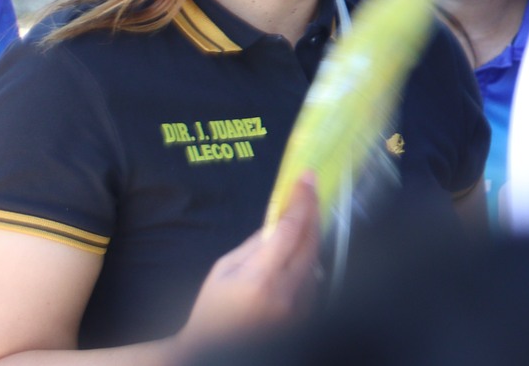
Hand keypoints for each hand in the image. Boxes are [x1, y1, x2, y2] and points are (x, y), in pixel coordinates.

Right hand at [177, 175, 320, 347]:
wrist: (214, 349)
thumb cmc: (212, 308)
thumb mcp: (224, 269)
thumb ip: (256, 243)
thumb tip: (281, 218)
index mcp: (261, 279)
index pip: (291, 231)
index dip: (301, 201)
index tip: (306, 179)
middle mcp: (287, 293)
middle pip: (312, 242)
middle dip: (313, 212)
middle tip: (310, 190)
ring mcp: (300, 307)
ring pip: (316, 260)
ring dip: (310, 237)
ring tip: (300, 221)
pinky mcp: (307, 314)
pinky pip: (314, 278)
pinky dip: (307, 262)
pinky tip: (295, 256)